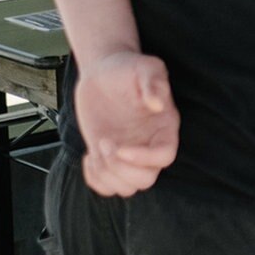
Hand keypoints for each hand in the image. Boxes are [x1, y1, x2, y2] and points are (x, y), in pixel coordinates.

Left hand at [74, 51, 179, 197]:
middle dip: (120, 167)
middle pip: (146, 179)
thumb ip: (155, 82)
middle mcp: (149, 144)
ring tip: (97, 148)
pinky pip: (107, 186)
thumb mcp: (145, 66)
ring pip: (127, 187)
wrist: (103, 72)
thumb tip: (158, 104)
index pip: (165, 157)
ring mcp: (129, 154)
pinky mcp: (109, 158)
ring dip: (107, 174)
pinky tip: (89, 156)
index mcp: (164, 127)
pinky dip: (95, 179)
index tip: (120, 146)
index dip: (144, 159)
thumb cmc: (126, 68)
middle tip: (105, 142)